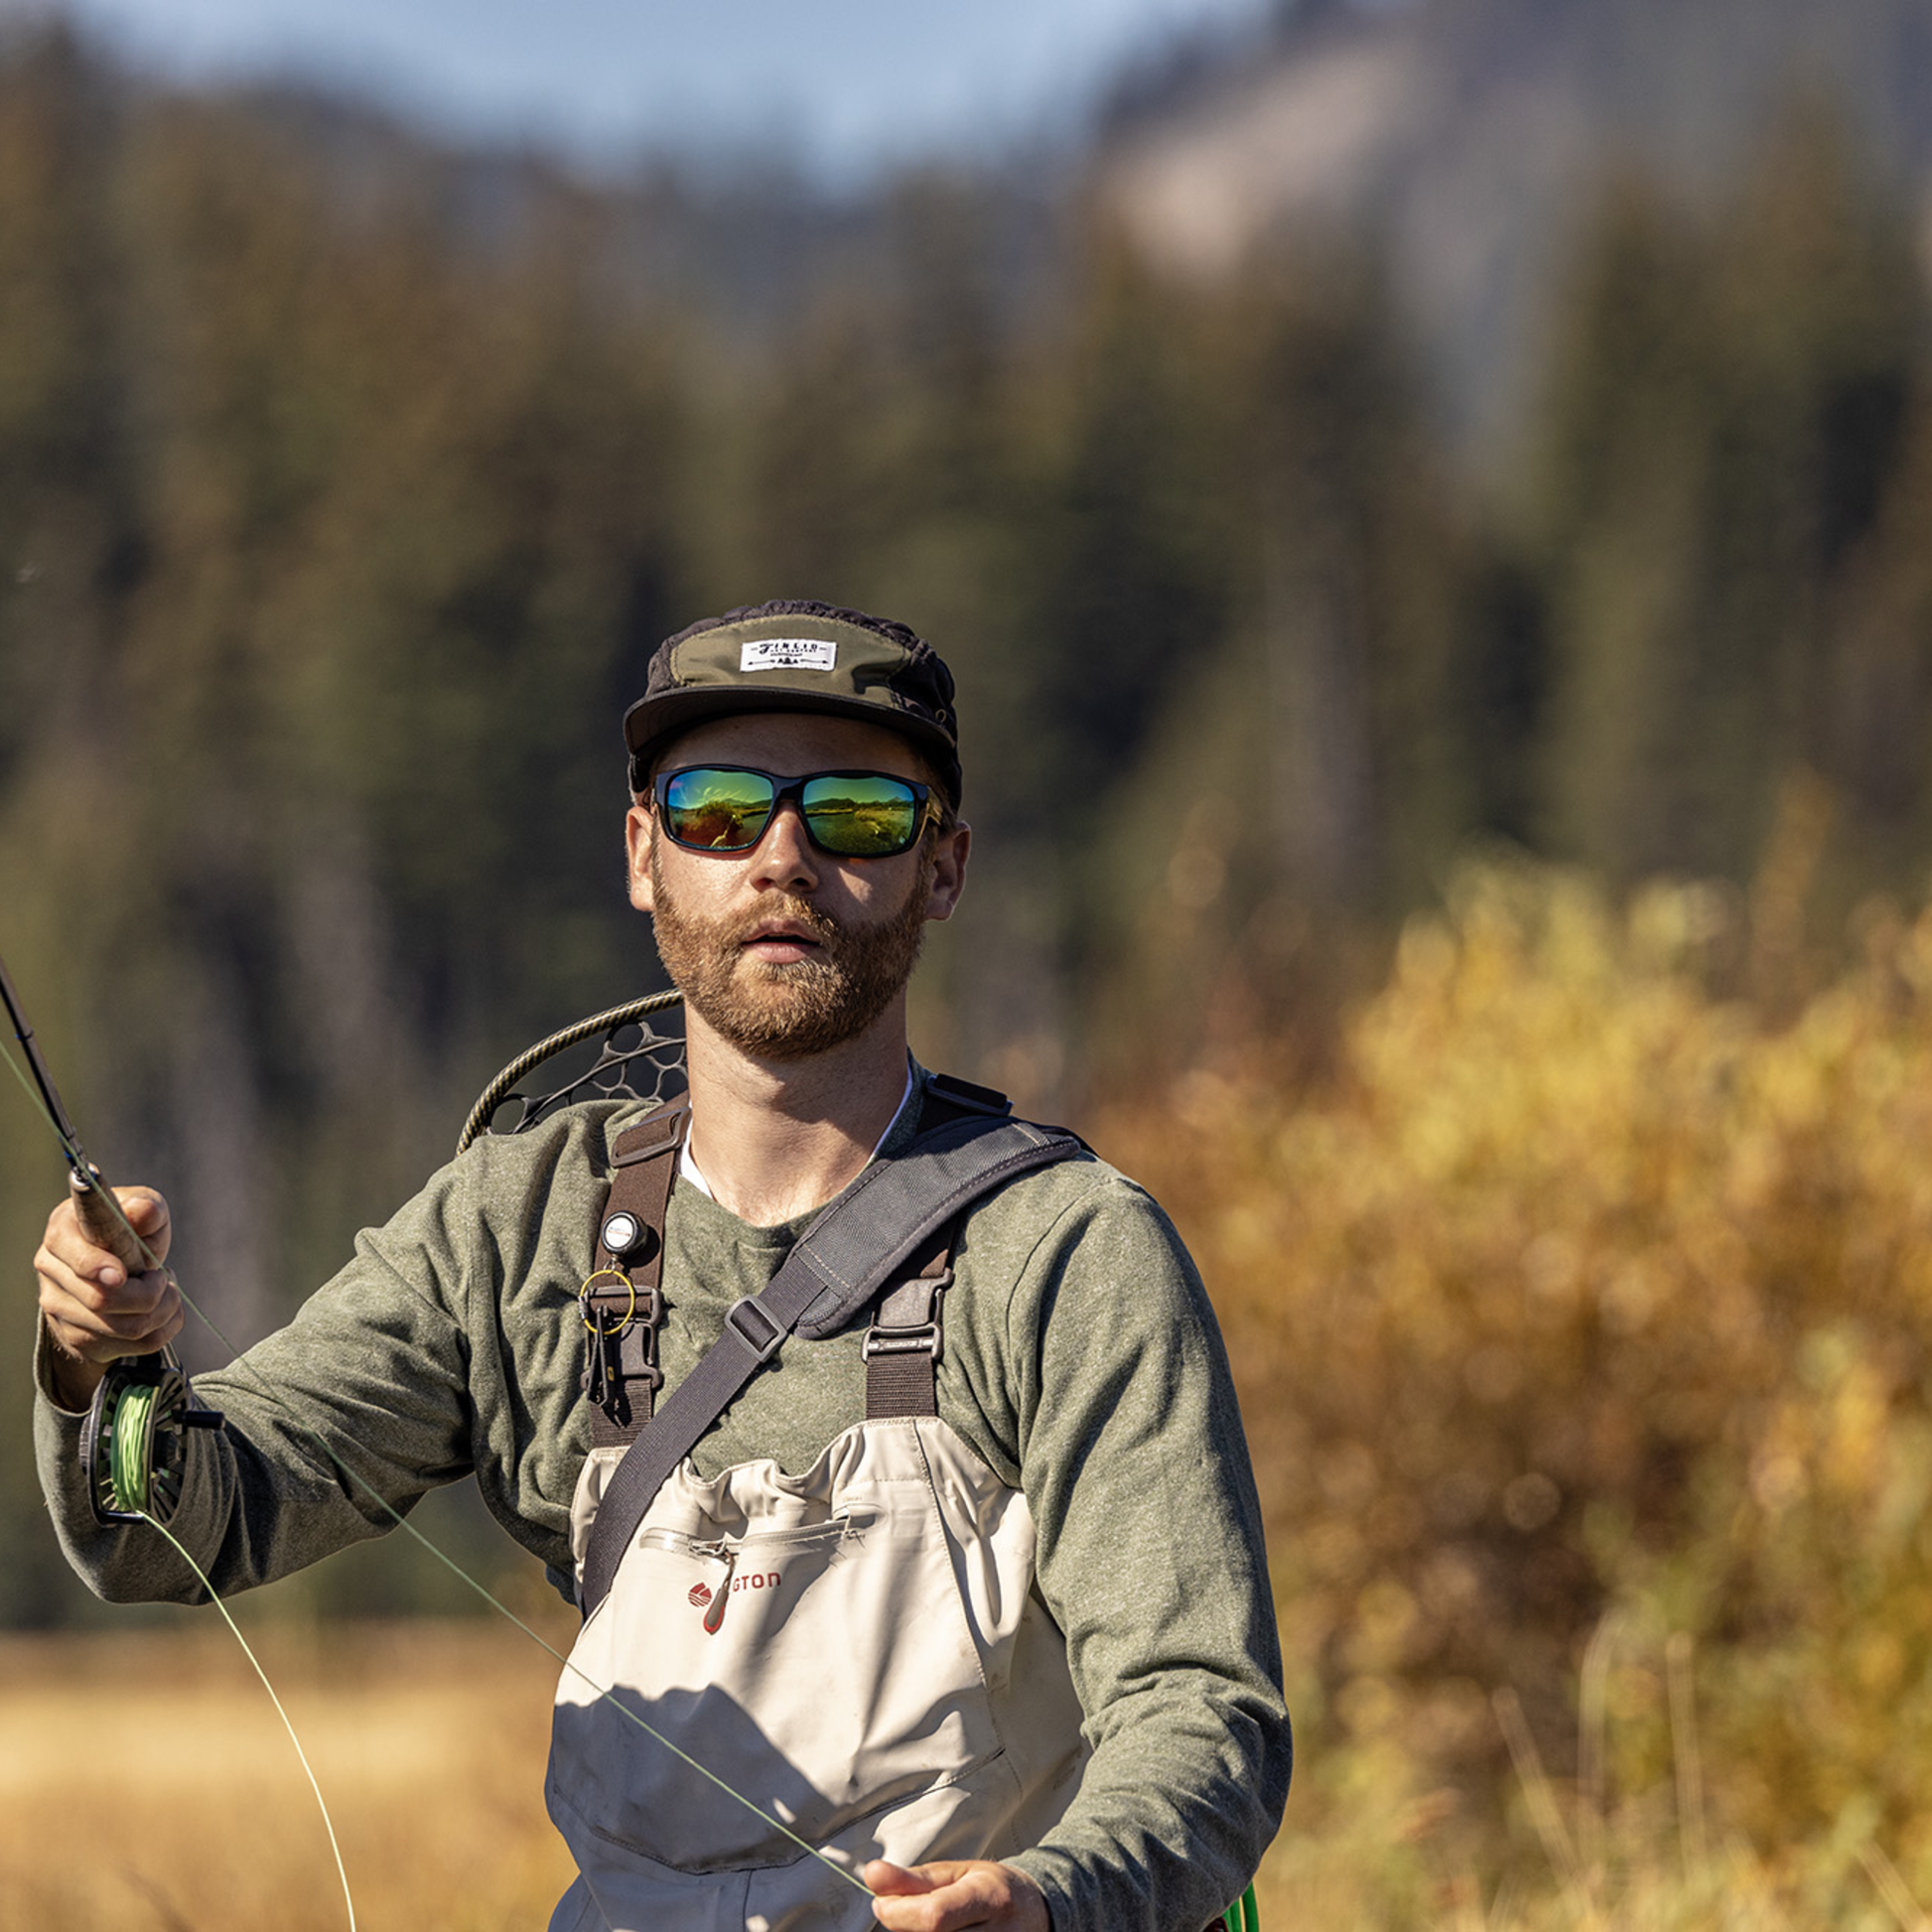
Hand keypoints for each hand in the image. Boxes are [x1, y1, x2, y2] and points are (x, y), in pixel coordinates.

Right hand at [35, 1187, 179, 1409]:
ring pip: (124, 1327)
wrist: (118, 1267)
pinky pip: (134, 1345)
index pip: (74, 1256)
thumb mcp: (143, 1210)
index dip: (98, 1267)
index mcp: (62, 1231)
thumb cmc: (130, 1230)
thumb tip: (140, 1212)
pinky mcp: (77, 1337)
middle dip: (150, 1292)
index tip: (121, 1275)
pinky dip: (164, 1328)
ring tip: (166, 1289)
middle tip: (163, 1276)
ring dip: (163, 1311)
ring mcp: (59, 1308)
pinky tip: (163, 1310)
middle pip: (102, 1299)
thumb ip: (146, 1208)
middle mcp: (51, 1271)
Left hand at [865, 1860, 1048, 1930]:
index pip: (934, 1917)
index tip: (882, 1903)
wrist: (1036, 1915)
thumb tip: (872, 1875)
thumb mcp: (958, 1873)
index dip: (898, 1914)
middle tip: (905, 1915)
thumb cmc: (992, 1890)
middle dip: (906, 1931)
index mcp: (989, 1898)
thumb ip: (914, 1879)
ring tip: (932, 1929)